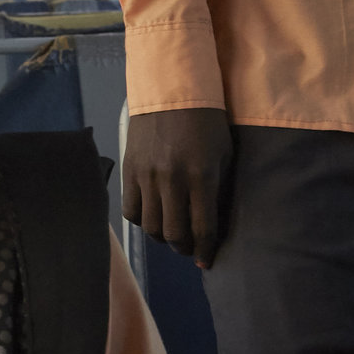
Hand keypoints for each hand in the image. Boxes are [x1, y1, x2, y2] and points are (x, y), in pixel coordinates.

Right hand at [122, 108, 234, 267]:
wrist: (171, 92)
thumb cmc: (208, 122)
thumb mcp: (223, 154)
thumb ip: (218, 188)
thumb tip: (214, 222)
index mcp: (201, 177)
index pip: (202, 228)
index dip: (204, 250)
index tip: (206, 262)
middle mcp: (172, 181)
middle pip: (173, 233)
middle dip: (183, 247)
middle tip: (189, 247)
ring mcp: (146, 176)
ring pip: (150, 226)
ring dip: (162, 236)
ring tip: (171, 233)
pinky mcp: (129, 171)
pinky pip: (131, 209)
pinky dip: (142, 220)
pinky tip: (152, 216)